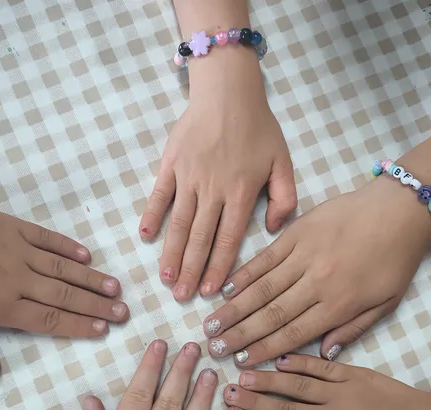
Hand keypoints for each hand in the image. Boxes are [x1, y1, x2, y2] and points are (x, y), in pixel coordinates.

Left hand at [0, 204, 128, 378]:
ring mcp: (17, 249)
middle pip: (64, 294)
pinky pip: (47, 238)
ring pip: (63, 267)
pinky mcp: (12, 226)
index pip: (48, 318)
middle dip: (97, 305)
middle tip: (124, 312)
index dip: (78, 325)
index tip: (103, 330)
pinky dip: (68, 246)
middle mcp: (16, 278)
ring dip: (92, 278)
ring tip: (116, 288)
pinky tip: (87, 255)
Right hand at [139, 52, 296, 301]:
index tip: (209, 292)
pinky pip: (159, 195)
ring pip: (179, 223)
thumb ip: (285, 198)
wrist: (228, 91)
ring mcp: (189, 177)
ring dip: (171, 253)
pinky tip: (144, 237)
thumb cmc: (259, 127)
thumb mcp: (283, 162)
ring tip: (165, 278)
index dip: (218, 268)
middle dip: (191, 271)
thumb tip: (274, 230)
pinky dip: (150, 215)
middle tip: (181, 298)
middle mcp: (213, 190)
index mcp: (241, 193)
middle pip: (201, 239)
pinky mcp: (171, 164)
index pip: (228, 240)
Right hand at [202, 178, 430, 365]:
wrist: (399, 209)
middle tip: (214, 348)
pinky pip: (265, 258)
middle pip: (271, 314)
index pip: (294, 333)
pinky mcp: (297, 232)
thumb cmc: (396, 258)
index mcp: (340, 303)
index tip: (240, 362)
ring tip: (211, 324)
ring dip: (234, 308)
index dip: (264, 350)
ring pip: (262, 288)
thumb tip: (322, 353)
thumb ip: (353, 329)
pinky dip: (243, 274)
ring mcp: (304, 255)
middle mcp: (317, 282)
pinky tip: (224, 288)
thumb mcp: (386, 302)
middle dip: (240, 334)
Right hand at [222, 354, 430, 409]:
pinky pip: (320, 367)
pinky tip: (280, 359)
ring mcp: (341, 393)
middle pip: (281, 409)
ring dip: (266, 379)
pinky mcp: (355, 374)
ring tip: (242, 372)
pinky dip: (298, 363)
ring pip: (295, 385)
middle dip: (251, 400)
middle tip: (226, 391)